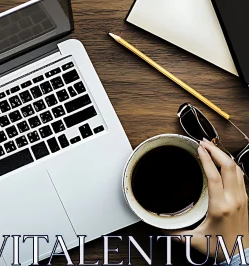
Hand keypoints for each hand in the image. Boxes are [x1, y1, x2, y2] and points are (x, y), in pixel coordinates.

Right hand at [169, 139, 248, 258]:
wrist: (241, 255)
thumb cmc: (222, 247)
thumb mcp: (195, 239)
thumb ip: (175, 233)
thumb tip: (158, 228)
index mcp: (220, 206)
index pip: (215, 176)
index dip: (206, 159)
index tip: (199, 148)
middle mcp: (234, 200)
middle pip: (229, 167)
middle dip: (217, 151)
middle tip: (204, 142)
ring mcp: (243, 199)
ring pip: (238, 170)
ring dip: (225, 156)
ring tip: (213, 148)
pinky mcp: (246, 200)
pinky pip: (241, 176)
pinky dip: (231, 166)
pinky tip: (223, 163)